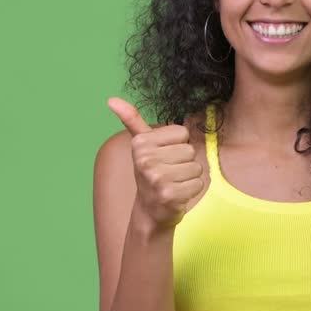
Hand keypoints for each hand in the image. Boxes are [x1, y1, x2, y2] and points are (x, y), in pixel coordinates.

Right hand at [106, 97, 202, 229]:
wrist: (149, 211)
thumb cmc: (150, 174)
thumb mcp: (141, 146)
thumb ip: (132, 120)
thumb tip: (112, 99)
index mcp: (141, 143)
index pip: (182, 133)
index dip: (178, 145)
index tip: (164, 157)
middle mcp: (146, 160)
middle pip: (190, 150)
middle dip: (184, 162)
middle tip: (169, 173)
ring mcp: (157, 178)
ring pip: (196, 167)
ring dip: (189, 177)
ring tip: (173, 183)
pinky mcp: (170, 195)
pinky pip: (198, 183)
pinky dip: (192, 190)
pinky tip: (178, 194)